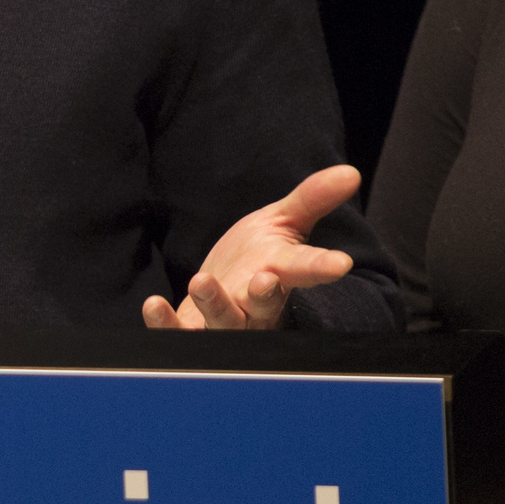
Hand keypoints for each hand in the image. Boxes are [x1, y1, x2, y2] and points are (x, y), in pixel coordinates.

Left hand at [140, 164, 360, 331]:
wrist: (221, 286)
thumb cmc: (257, 256)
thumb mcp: (283, 222)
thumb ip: (312, 199)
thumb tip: (351, 171)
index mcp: (282, 274)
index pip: (306, 269)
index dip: (322, 267)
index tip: (340, 263)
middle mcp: (257, 305)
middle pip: (265, 307)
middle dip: (266, 297)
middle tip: (266, 281)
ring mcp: (225, 323)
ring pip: (224, 323)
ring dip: (214, 305)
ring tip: (201, 281)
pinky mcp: (191, 331)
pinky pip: (178, 333)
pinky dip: (164, 323)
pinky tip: (153, 304)